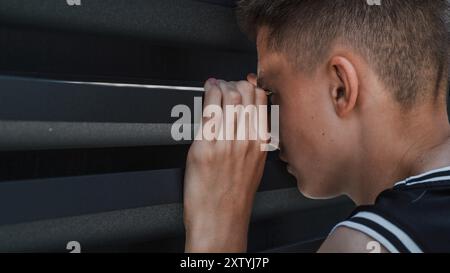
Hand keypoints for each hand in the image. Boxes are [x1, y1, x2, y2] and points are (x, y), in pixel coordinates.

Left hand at [184, 76, 267, 252]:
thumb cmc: (235, 196)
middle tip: (225, 84)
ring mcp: (226, 142)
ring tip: (214, 85)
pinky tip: (207, 90)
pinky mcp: (205, 146)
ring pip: (227, 96)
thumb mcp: (254, 164)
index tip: (243, 83)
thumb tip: (246, 115)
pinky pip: (209, 109)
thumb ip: (253, 138)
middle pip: (244, 93)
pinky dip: (208, 93)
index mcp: (260, 142)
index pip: (261, 100)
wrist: (220, 219)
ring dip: (220, 85)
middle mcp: (246, 139)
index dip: (250, 85)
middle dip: (233, 83)